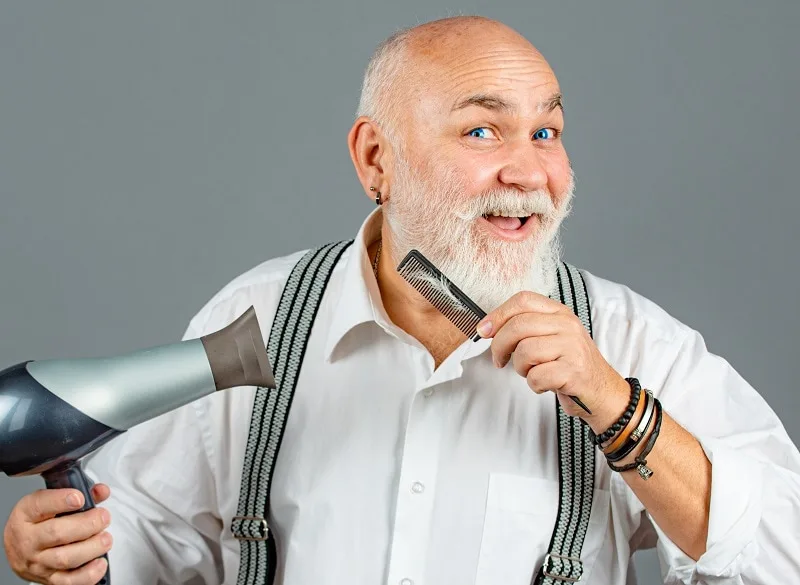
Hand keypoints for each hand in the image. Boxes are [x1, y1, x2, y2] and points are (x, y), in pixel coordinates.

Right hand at [3, 485, 111, 584]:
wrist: (17, 550)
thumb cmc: (38, 522)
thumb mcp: (49, 502)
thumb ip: (78, 494)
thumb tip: (101, 491)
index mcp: (26, 515)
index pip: (39, 505)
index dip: (61, 500)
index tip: (80, 498)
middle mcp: (29, 540)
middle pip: (57, 533)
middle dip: (87, 524)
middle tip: (103, 517)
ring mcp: (38, 562)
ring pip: (65, 558)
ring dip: (92, 547)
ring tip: (105, 538)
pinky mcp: (48, 579)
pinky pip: (69, 581)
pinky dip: (89, 573)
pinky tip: (100, 562)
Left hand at [477, 291, 628, 424]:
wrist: (602, 392)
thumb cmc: (569, 365)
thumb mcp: (551, 337)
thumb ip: (525, 328)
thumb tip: (487, 328)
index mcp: (559, 313)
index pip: (523, 300)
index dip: (498, 314)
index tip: (484, 331)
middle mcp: (568, 325)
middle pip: (518, 326)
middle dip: (500, 346)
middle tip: (499, 360)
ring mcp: (573, 347)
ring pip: (525, 351)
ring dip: (520, 368)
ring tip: (533, 372)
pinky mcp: (574, 371)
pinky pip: (536, 376)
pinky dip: (534, 385)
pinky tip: (546, 384)